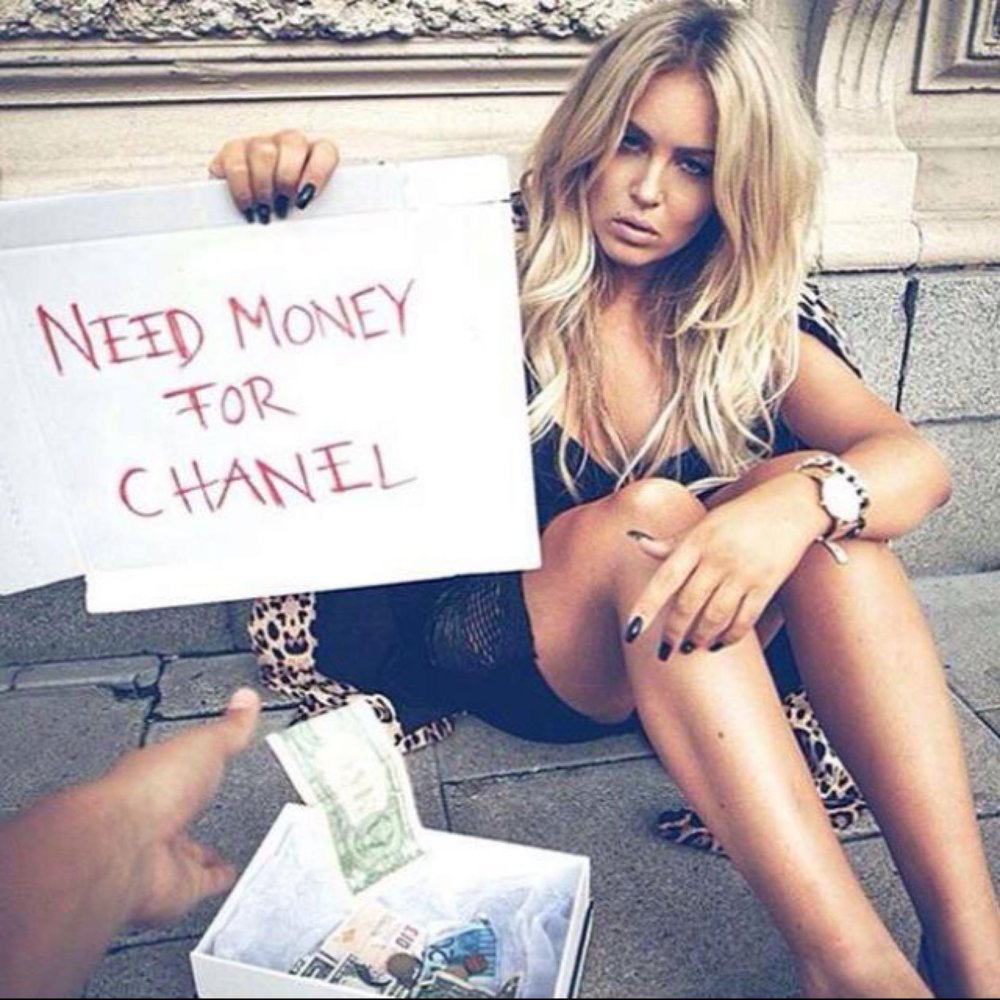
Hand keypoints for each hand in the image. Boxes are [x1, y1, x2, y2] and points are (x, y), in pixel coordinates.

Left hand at [100, 687, 261, 924]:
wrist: (126, 845)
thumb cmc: (149, 789)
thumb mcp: (203, 743)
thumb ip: (228, 727)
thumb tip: (244, 700)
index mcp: (155, 777)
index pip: (176, 768)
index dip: (190, 766)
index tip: (208, 761)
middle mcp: (154, 816)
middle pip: (178, 815)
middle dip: (193, 815)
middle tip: (210, 812)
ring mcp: (161, 853)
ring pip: (185, 853)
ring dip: (201, 854)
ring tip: (222, 852)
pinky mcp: (175, 886)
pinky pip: (199, 884)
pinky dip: (214, 882)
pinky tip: (226, 878)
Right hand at [209, 129, 338, 221]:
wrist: (251, 219)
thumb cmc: (287, 216)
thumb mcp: (305, 215)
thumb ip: (313, 214)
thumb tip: (314, 229)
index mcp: (314, 155)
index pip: (324, 150)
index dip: (317, 172)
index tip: (307, 198)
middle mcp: (288, 143)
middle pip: (292, 142)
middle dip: (287, 177)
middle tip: (283, 206)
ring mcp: (260, 144)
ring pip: (263, 151)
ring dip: (264, 185)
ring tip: (265, 212)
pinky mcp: (233, 151)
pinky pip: (235, 163)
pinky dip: (241, 189)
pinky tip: (248, 208)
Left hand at [625, 477, 822, 654]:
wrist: (789, 507)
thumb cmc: (740, 517)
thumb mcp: (703, 524)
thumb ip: (672, 541)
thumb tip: (639, 543)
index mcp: (697, 541)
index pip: (665, 578)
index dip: (646, 607)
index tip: (632, 630)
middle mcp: (717, 557)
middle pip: (689, 604)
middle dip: (673, 632)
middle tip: (665, 649)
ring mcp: (743, 572)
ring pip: (715, 616)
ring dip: (700, 637)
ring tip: (691, 646)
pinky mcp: (766, 585)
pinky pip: (745, 619)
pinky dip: (730, 636)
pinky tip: (719, 643)